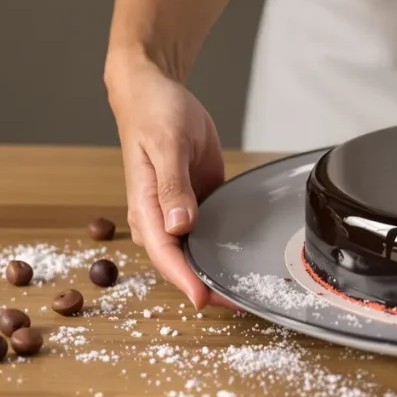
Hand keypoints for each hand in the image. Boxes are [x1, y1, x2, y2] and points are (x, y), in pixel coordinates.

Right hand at [106, 59, 235, 309]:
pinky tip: (248, 261)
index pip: (164, 253)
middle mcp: (160, 218)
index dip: (184, 279)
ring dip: (218, 273)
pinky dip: (225, 250)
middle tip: (245, 302)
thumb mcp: (167, 144)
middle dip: (208, 286)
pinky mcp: (196, 204)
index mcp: (145, 207)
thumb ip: (172, 185)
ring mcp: (178, 213)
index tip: (205, 298)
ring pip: (197, 253)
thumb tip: (179, 225)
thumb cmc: (155, 115)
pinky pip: (210, 234)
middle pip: (182, 263)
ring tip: (251, 292)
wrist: (156, 94)